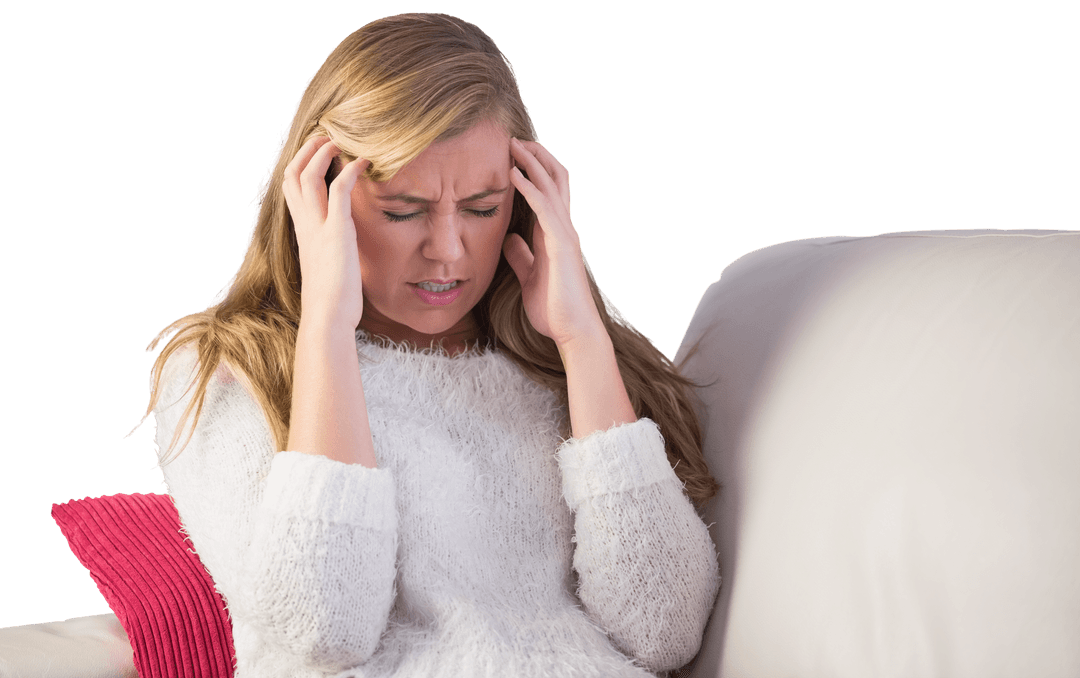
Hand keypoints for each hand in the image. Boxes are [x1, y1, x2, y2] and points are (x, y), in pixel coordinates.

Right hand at [282, 137, 369, 331]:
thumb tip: (345, 248)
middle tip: (326, 135)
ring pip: (308, 176)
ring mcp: (318, 228)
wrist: (327, 319)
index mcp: (303, 232)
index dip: (301, 165)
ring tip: (341, 141)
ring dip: (323, 153)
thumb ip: (332, 250)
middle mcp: (305, 226)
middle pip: (292, 174)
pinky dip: (350, 171)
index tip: (317, 151)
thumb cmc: (333, 301)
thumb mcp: (329, 267)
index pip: (291, 188)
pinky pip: (338, 190)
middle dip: (307, 150)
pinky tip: (365, 163)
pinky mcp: (336, 233)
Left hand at [503, 138, 604, 347]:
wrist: (573, 332)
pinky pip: (546, 207)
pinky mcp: (562, 244)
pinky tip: (514, 174)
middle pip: (556, 178)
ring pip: (553, 185)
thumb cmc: (554, 310)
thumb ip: (522, 257)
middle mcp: (564, 228)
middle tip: (515, 138)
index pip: (549, 192)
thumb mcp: (530, 277)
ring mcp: (566, 234)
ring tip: (513, 144)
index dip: (535, 169)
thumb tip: (509, 240)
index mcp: (556, 235)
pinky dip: (530, 187)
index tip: (515, 153)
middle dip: (537, 155)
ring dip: (533, 162)